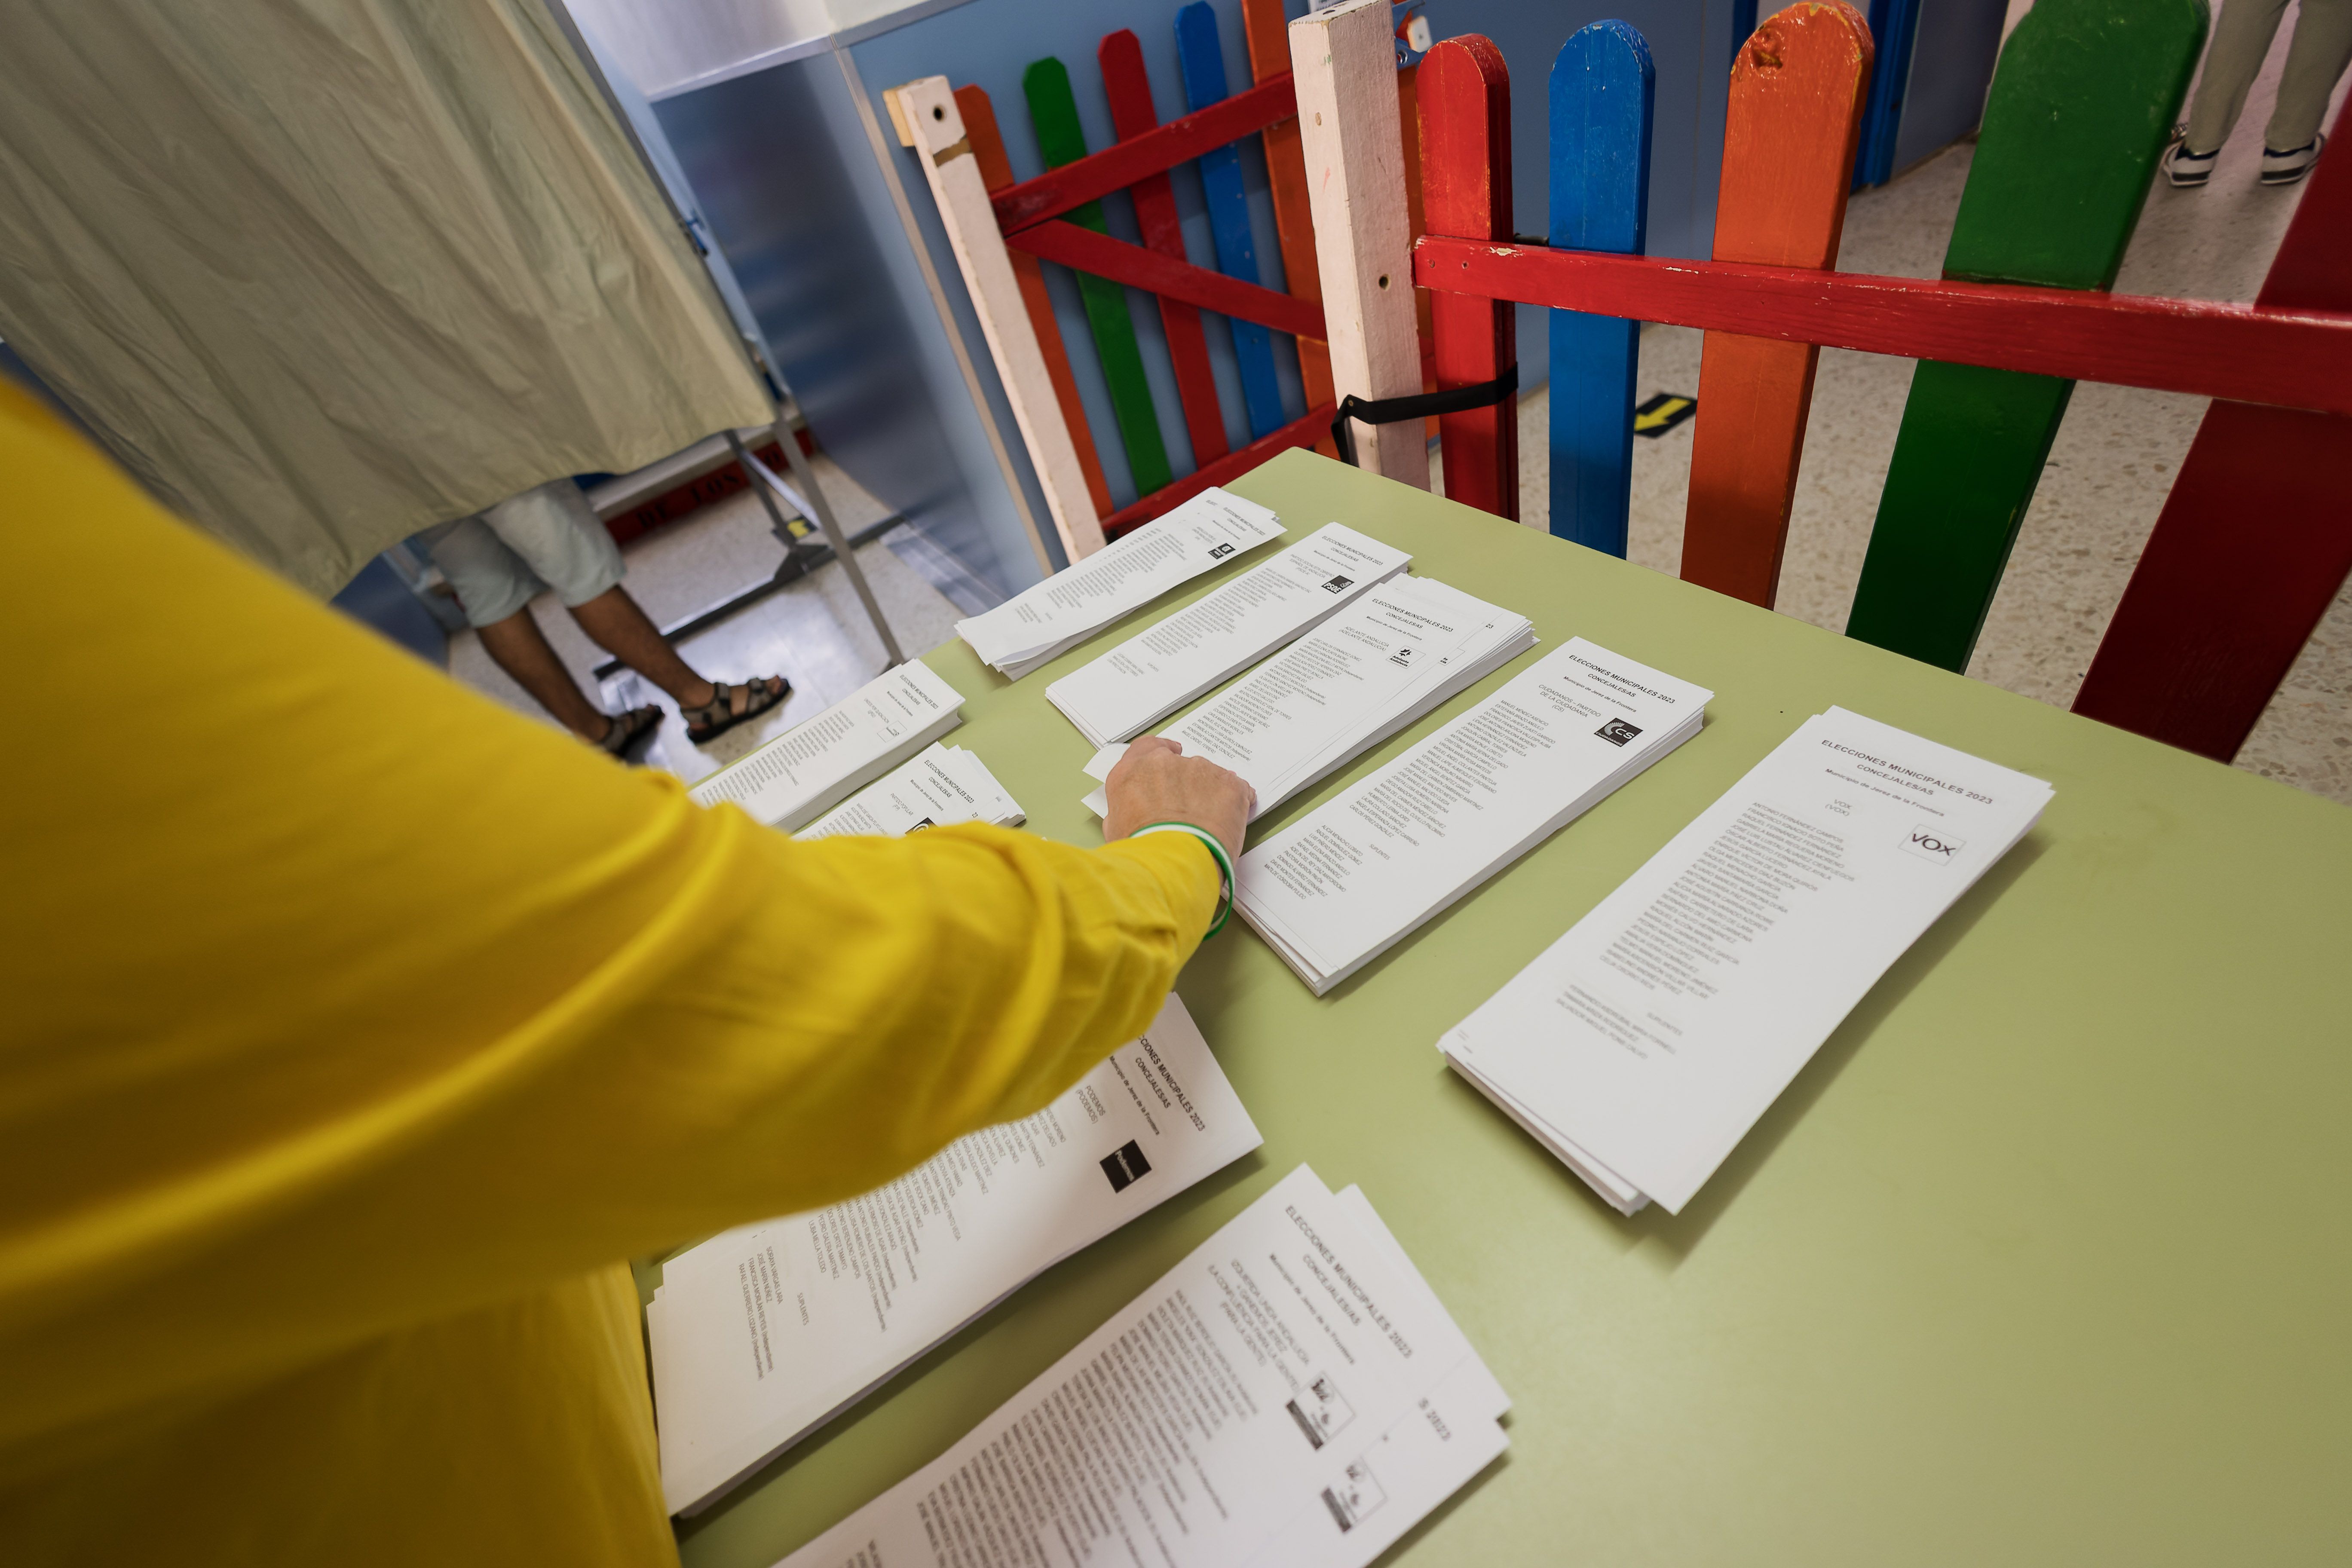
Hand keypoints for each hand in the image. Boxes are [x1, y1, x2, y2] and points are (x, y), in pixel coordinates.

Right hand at [1102, 736, 1253, 862]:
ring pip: (1208, 776)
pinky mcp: (1228, 783)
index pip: (1146, 747)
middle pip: (1179, 765)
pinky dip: (1233, 803)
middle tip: (1187, 809)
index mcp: (1132, 772)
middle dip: (1184, 783)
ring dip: (1208, 795)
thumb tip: (1137, 814)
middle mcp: (1164, 764)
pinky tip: (1225, 824)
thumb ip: (1127, 809)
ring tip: (1205, 825)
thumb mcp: (1117, 830)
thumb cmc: (1142, 853)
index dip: (1160, 750)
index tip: (1170, 754)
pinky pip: (1236, 788)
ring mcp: (1199, 770)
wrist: (1173, 865)